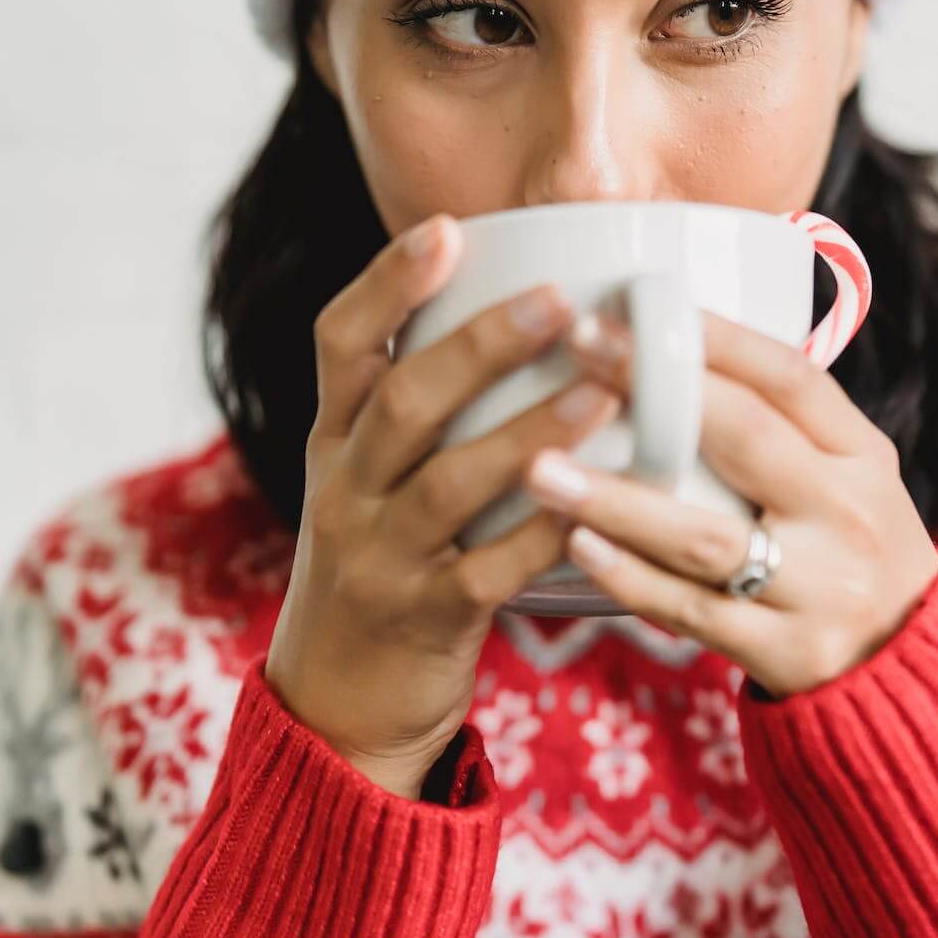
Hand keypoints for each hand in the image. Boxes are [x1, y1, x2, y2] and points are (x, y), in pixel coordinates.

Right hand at [263, 212, 620, 797]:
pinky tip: (596, 503)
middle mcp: (344, 491)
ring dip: (527, 432)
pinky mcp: (422, 621)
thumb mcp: (372, 482)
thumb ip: (423, 411)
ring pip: (447, 483)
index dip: (387, 284)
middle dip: (479, 345)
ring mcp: (378, 559)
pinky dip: (541, 534)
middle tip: (559, 300)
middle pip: (401, 402)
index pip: (340, 345)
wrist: (337, 708)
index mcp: (335, 443)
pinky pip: (485, 573)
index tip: (447, 230)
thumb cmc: (384, 568)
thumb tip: (515, 308)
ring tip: (602, 390)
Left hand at [523, 310, 937, 697]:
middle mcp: (848, 514)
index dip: (715, 337)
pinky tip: (579, 546)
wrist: (905, 667)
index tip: (634, 306)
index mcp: (863, 455)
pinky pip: (694, 611)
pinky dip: (633, 578)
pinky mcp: (786, 651)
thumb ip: (781, 424)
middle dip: (656, 391)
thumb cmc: (848, 549)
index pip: (792, 378)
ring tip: (542, 470)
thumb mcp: (848, 475)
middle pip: (748, 439)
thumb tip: (676, 341)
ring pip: (705, 536)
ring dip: (619, 500)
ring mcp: (819, 588)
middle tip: (578, 351)